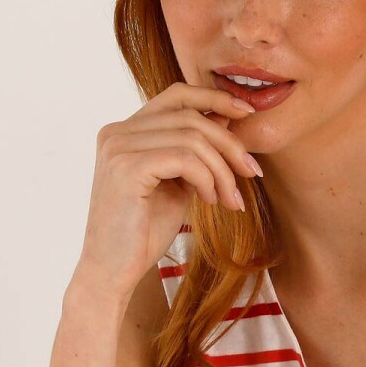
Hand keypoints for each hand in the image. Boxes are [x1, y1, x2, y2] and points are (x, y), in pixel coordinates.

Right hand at [78, 80, 260, 297]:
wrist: (113, 271)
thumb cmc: (144, 232)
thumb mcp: (178, 184)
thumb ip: (195, 152)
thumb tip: (227, 119)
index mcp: (126, 131)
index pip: (176, 95)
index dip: (215, 98)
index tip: (248, 114)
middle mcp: (117, 131)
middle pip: (191, 116)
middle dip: (230, 144)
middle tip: (252, 173)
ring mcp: (118, 147)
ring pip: (193, 138)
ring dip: (222, 170)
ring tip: (229, 199)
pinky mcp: (126, 168)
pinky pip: (185, 159)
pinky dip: (207, 179)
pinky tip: (210, 202)